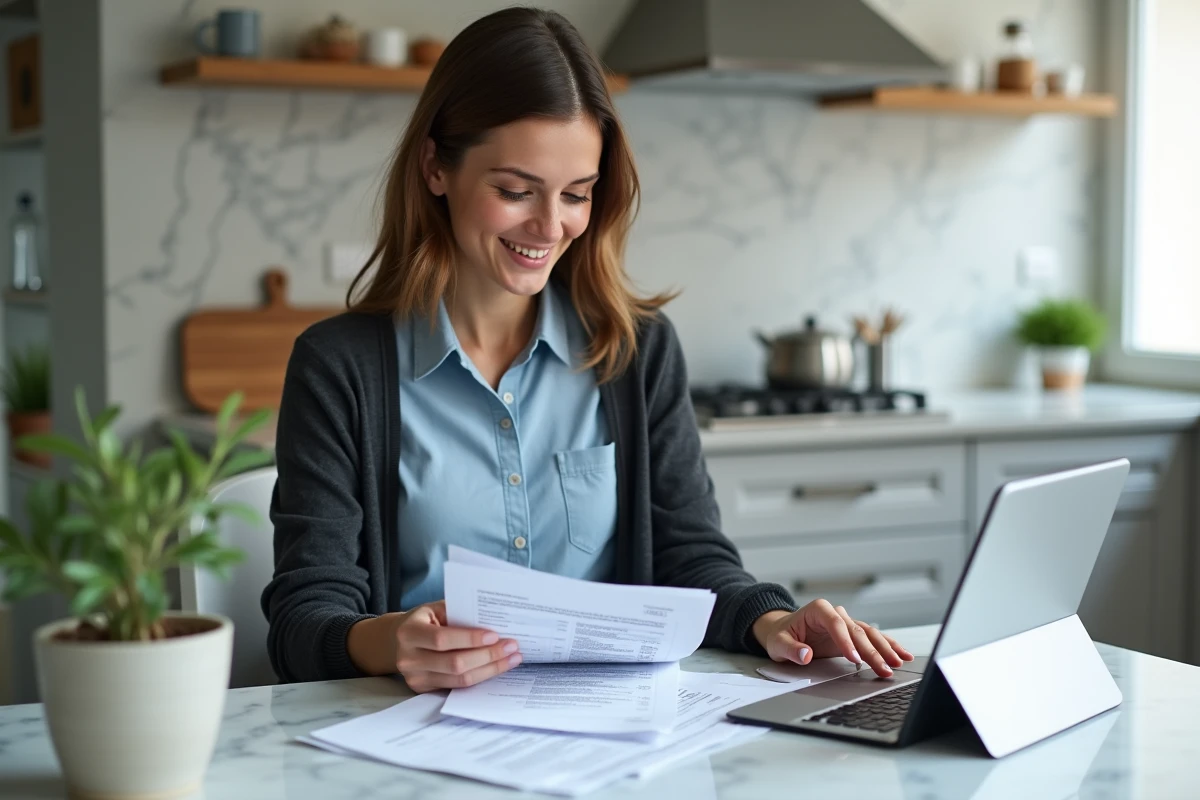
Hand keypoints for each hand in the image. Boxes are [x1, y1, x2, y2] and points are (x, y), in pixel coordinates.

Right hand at [348, 600, 521, 691]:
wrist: (397, 640)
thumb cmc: (425, 619)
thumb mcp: (436, 609)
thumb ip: (459, 613)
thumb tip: (495, 621)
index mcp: (409, 632)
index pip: (442, 639)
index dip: (470, 639)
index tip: (496, 635)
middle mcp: (408, 658)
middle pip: (454, 663)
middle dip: (488, 656)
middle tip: (512, 647)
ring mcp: (415, 678)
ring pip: (459, 679)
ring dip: (490, 669)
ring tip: (512, 658)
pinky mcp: (424, 690)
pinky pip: (458, 686)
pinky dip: (481, 676)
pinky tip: (497, 667)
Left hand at [751, 600, 912, 676]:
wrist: (784, 631)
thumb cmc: (781, 635)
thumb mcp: (778, 643)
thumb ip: (791, 649)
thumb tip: (805, 655)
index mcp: (818, 610)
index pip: (836, 624)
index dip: (846, 642)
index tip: (854, 660)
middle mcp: (836, 613)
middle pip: (857, 631)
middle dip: (872, 651)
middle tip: (884, 668)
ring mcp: (846, 623)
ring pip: (869, 634)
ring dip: (885, 648)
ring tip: (899, 662)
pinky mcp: (852, 635)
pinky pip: (872, 639)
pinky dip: (887, 646)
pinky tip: (901, 654)